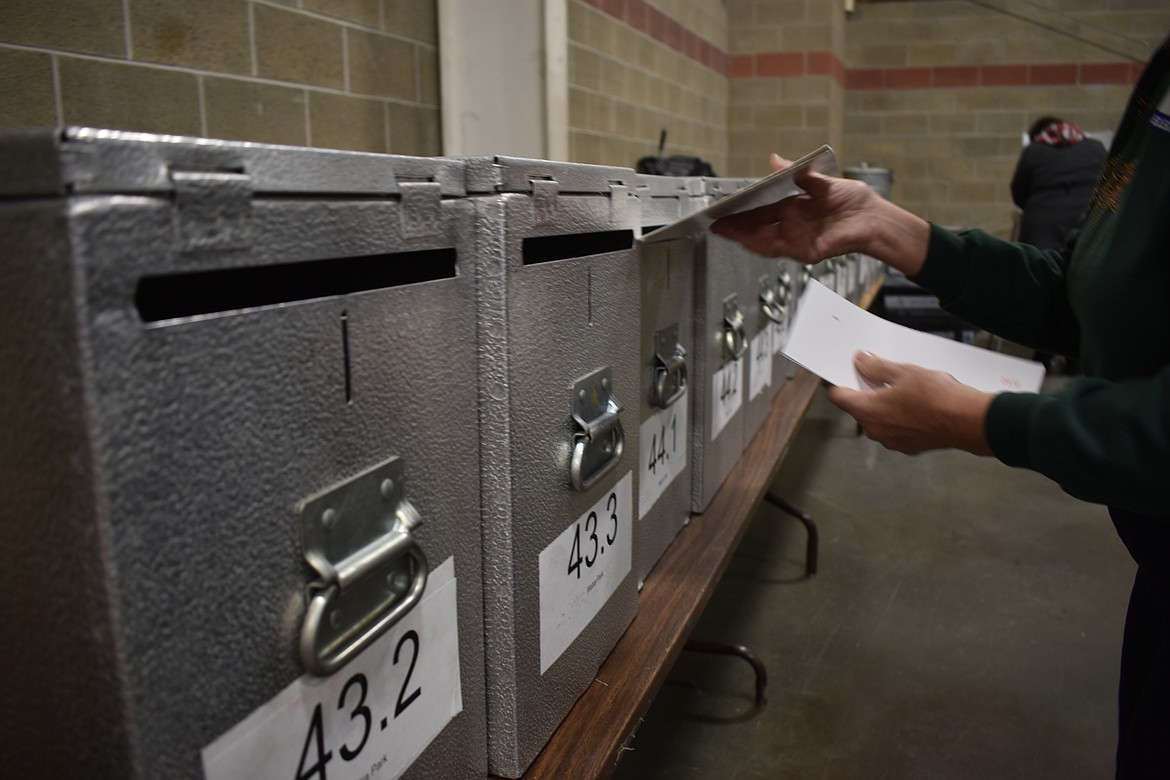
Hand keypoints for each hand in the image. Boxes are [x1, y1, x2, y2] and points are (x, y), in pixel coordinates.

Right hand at [710, 153, 879, 262]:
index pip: (759, 213)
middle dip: (735, 228)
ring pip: (764, 242)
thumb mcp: (821, 180)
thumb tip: (774, 159)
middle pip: (756, 229)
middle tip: (715, 224)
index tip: (723, 211)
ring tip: (727, 232)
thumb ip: (797, 172)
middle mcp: (792, 226)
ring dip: (745, 238)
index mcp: (792, 209)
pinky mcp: (808, 252)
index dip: (740, 214)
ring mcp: (798, 241)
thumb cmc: (853, 200)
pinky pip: (781, 250)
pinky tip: (750, 240)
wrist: (875, 217)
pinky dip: (764, 245)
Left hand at [826, 351, 994, 455]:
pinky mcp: (909, 446)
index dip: (838, 382)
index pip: (839, 396)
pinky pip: (896, 428)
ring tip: (904, 388)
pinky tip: (915, 404)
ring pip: (879, 419)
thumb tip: (861, 362)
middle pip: (860, 408)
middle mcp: (876, 430)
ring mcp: (892, 441)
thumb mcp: (903, 372)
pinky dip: (900, 417)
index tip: (843, 374)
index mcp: (867, 411)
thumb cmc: (936, 397)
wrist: (968, 421)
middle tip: (880, 375)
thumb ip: (876, 367)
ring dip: (885, 405)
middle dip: (867, 392)